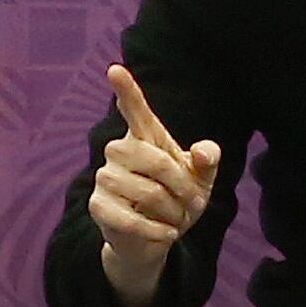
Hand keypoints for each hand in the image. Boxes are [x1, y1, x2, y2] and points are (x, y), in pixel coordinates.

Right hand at [89, 64, 220, 306]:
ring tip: (177, 219)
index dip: (126, 90)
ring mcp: (105, 177)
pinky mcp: (98, 205)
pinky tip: (167, 233)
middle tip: (195, 203)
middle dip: (182, 185)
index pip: (134, 109)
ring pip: (146, 191)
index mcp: (145, 137)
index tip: (115, 68)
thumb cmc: (178, 199)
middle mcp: (120, 151)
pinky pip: (130, 218)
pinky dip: (155, 229)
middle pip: (155, 160)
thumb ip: (207, 160)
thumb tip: (204, 152)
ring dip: (172, 210)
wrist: (157, 238)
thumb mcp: (201, 179)